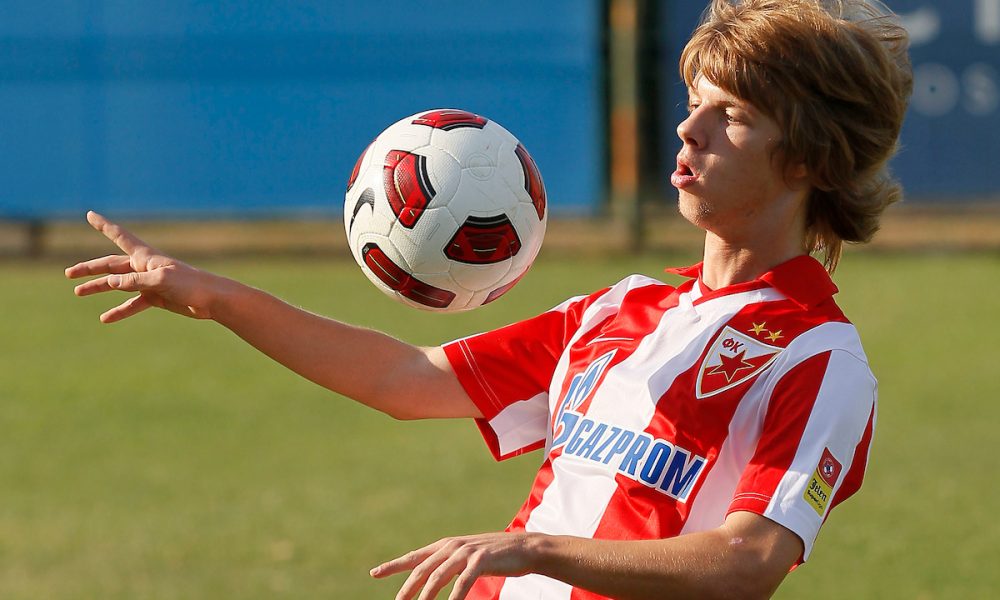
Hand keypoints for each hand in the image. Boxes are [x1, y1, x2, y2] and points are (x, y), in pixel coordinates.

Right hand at [65, 211, 230, 322]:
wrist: (212, 300)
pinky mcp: (156, 298)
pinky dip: (120, 311)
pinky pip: (133, 304)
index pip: (121, 237)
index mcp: (146, 256)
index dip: (105, 226)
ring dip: (99, 287)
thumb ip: (135, 281)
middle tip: (69, 273)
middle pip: (112, 265)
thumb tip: (109, 282)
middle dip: (91, 267)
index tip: (90, 214)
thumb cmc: (191, 284)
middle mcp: (145, 267)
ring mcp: (149, 283)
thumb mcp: (160, 280)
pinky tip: (105, 318)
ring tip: (78, 292)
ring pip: (118, 285)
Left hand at [371, 532, 539, 599]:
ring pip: (438, 576)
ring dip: (426, 596)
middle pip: (422, 569)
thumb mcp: (467, 558)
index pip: (415, 557)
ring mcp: (466, 552)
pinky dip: (454, 596)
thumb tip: (430, 577)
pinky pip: (462, 582)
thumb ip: (448, 564)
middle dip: (407, 589)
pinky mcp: (480, 560)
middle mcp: (452, 546)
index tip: (374, 573)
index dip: (393, 565)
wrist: (525, 547)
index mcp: (446, 545)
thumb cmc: (495, 556)